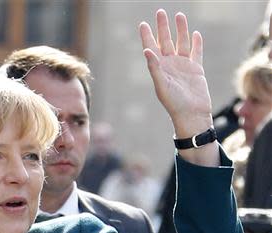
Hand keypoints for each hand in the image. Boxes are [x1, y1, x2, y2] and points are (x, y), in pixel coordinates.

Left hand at [140, 9, 218, 166]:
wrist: (192, 114)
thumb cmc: (174, 103)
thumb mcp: (162, 85)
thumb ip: (154, 67)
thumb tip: (146, 50)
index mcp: (159, 68)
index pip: (151, 48)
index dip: (147, 36)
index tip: (142, 24)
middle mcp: (170, 65)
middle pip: (165, 41)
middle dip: (163, 27)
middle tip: (160, 12)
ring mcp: (184, 66)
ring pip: (181, 43)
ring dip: (180, 30)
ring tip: (179, 15)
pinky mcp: (196, 69)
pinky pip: (196, 53)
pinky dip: (196, 43)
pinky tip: (195, 34)